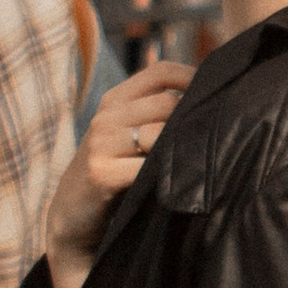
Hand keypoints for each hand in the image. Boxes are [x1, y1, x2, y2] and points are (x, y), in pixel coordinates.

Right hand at [45, 62, 192, 287]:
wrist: (72, 215)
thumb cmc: (113, 172)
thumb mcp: (127, 134)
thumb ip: (155, 114)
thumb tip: (208, 98)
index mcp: (115, 100)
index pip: (161, 72)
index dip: (192, 77)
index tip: (216, 94)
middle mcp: (106, 116)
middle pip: (167, 102)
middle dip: (193, 119)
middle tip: (211, 139)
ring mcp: (101, 144)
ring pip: (160, 132)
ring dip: (182, 148)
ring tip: (195, 163)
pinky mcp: (101, 174)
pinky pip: (147, 166)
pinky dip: (167, 175)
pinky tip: (174, 184)